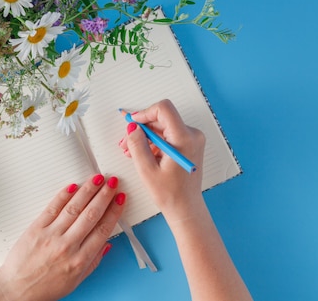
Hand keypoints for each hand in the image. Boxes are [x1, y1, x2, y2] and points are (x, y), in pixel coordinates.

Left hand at [0, 174, 125, 300]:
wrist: (17, 289)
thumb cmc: (45, 287)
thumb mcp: (76, 281)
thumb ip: (93, 262)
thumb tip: (107, 243)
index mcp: (80, 260)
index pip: (102, 229)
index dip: (114, 211)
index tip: (120, 199)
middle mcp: (67, 246)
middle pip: (91, 215)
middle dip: (104, 196)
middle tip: (113, 182)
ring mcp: (51, 236)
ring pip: (74, 208)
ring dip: (88, 191)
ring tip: (97, 179)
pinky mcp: (36, 229)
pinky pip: (53, 208)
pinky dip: (64, 195)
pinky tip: (73, 186)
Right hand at [119, 99, 205, 223]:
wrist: (185, 208)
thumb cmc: (170, 194)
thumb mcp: (146, 169)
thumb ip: (137, 144)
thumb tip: (132, 127)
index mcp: (184, 138)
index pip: (163, 109)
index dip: (144, 113)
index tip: (132, 123)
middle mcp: (192, 135)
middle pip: (161, 118)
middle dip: (141, 128)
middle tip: (125, 141)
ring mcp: (192, 139)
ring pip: (162, 127)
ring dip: (145, 136)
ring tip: (130, 150)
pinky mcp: (188, 144)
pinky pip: (167, 135)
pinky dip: (153, 141)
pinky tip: (141, 153)